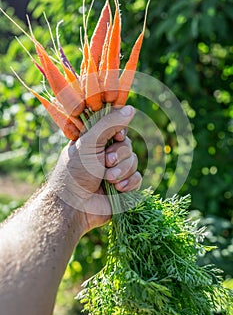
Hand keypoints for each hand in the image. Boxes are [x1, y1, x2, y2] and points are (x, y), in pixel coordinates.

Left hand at [46, 105, 141, 233]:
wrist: (75, 206)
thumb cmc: (76, 172)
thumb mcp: (89, 142)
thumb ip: (109, 124)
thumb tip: (131, 108)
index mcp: (95, 141)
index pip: (116, 128)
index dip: (120, 132)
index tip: (117, 137)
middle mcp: (106, 154)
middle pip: (128, 145)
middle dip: (119, 155)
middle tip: (105, 162)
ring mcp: (116, 170)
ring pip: (134, 161)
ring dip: (122, 170)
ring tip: (107, 179)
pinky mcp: (124, 186)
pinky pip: (138, 178)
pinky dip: (130, 182)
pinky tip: (118, 188)